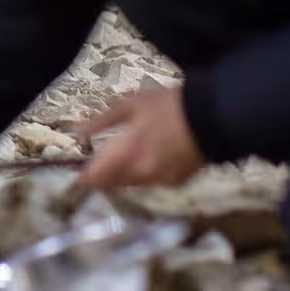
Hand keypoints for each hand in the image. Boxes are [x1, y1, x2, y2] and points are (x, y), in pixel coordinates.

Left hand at [76, 87, 204, 191]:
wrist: (213, 117)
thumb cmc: (167, 106)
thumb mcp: (130, 105)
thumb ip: (101, 121)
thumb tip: (77, 131)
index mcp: (126, 154)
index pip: (95, 178)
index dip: (85, 176)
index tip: (81, 168)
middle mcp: (141, 174)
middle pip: (112, 184)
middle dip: (104, 174)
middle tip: (104, 158)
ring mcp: (160, 181)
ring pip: (131, 185)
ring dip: (124, 175)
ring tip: (129, 153)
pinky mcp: (176, 183)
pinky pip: (151, 183)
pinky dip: (145, 175)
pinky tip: (151, 157)